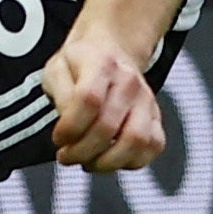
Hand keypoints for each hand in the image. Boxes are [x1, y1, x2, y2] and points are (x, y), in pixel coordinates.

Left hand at [43, 32, 166, 171]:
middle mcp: (129, 81)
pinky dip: (131, 162)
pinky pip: (153, 147)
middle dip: (81, 152)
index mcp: (101, 64)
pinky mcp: (156, 117)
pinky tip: (111, 158)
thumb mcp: (57, 69)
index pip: (88, 100)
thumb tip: (68, 127)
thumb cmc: (80, 65)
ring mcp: (146, 100)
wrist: (110, 50)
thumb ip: (60, 96)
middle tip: (67, 155)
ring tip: (90, 161)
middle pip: (108, 126)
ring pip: (136, 141)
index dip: (69, 127)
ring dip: (107, 162)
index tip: (58, 138)